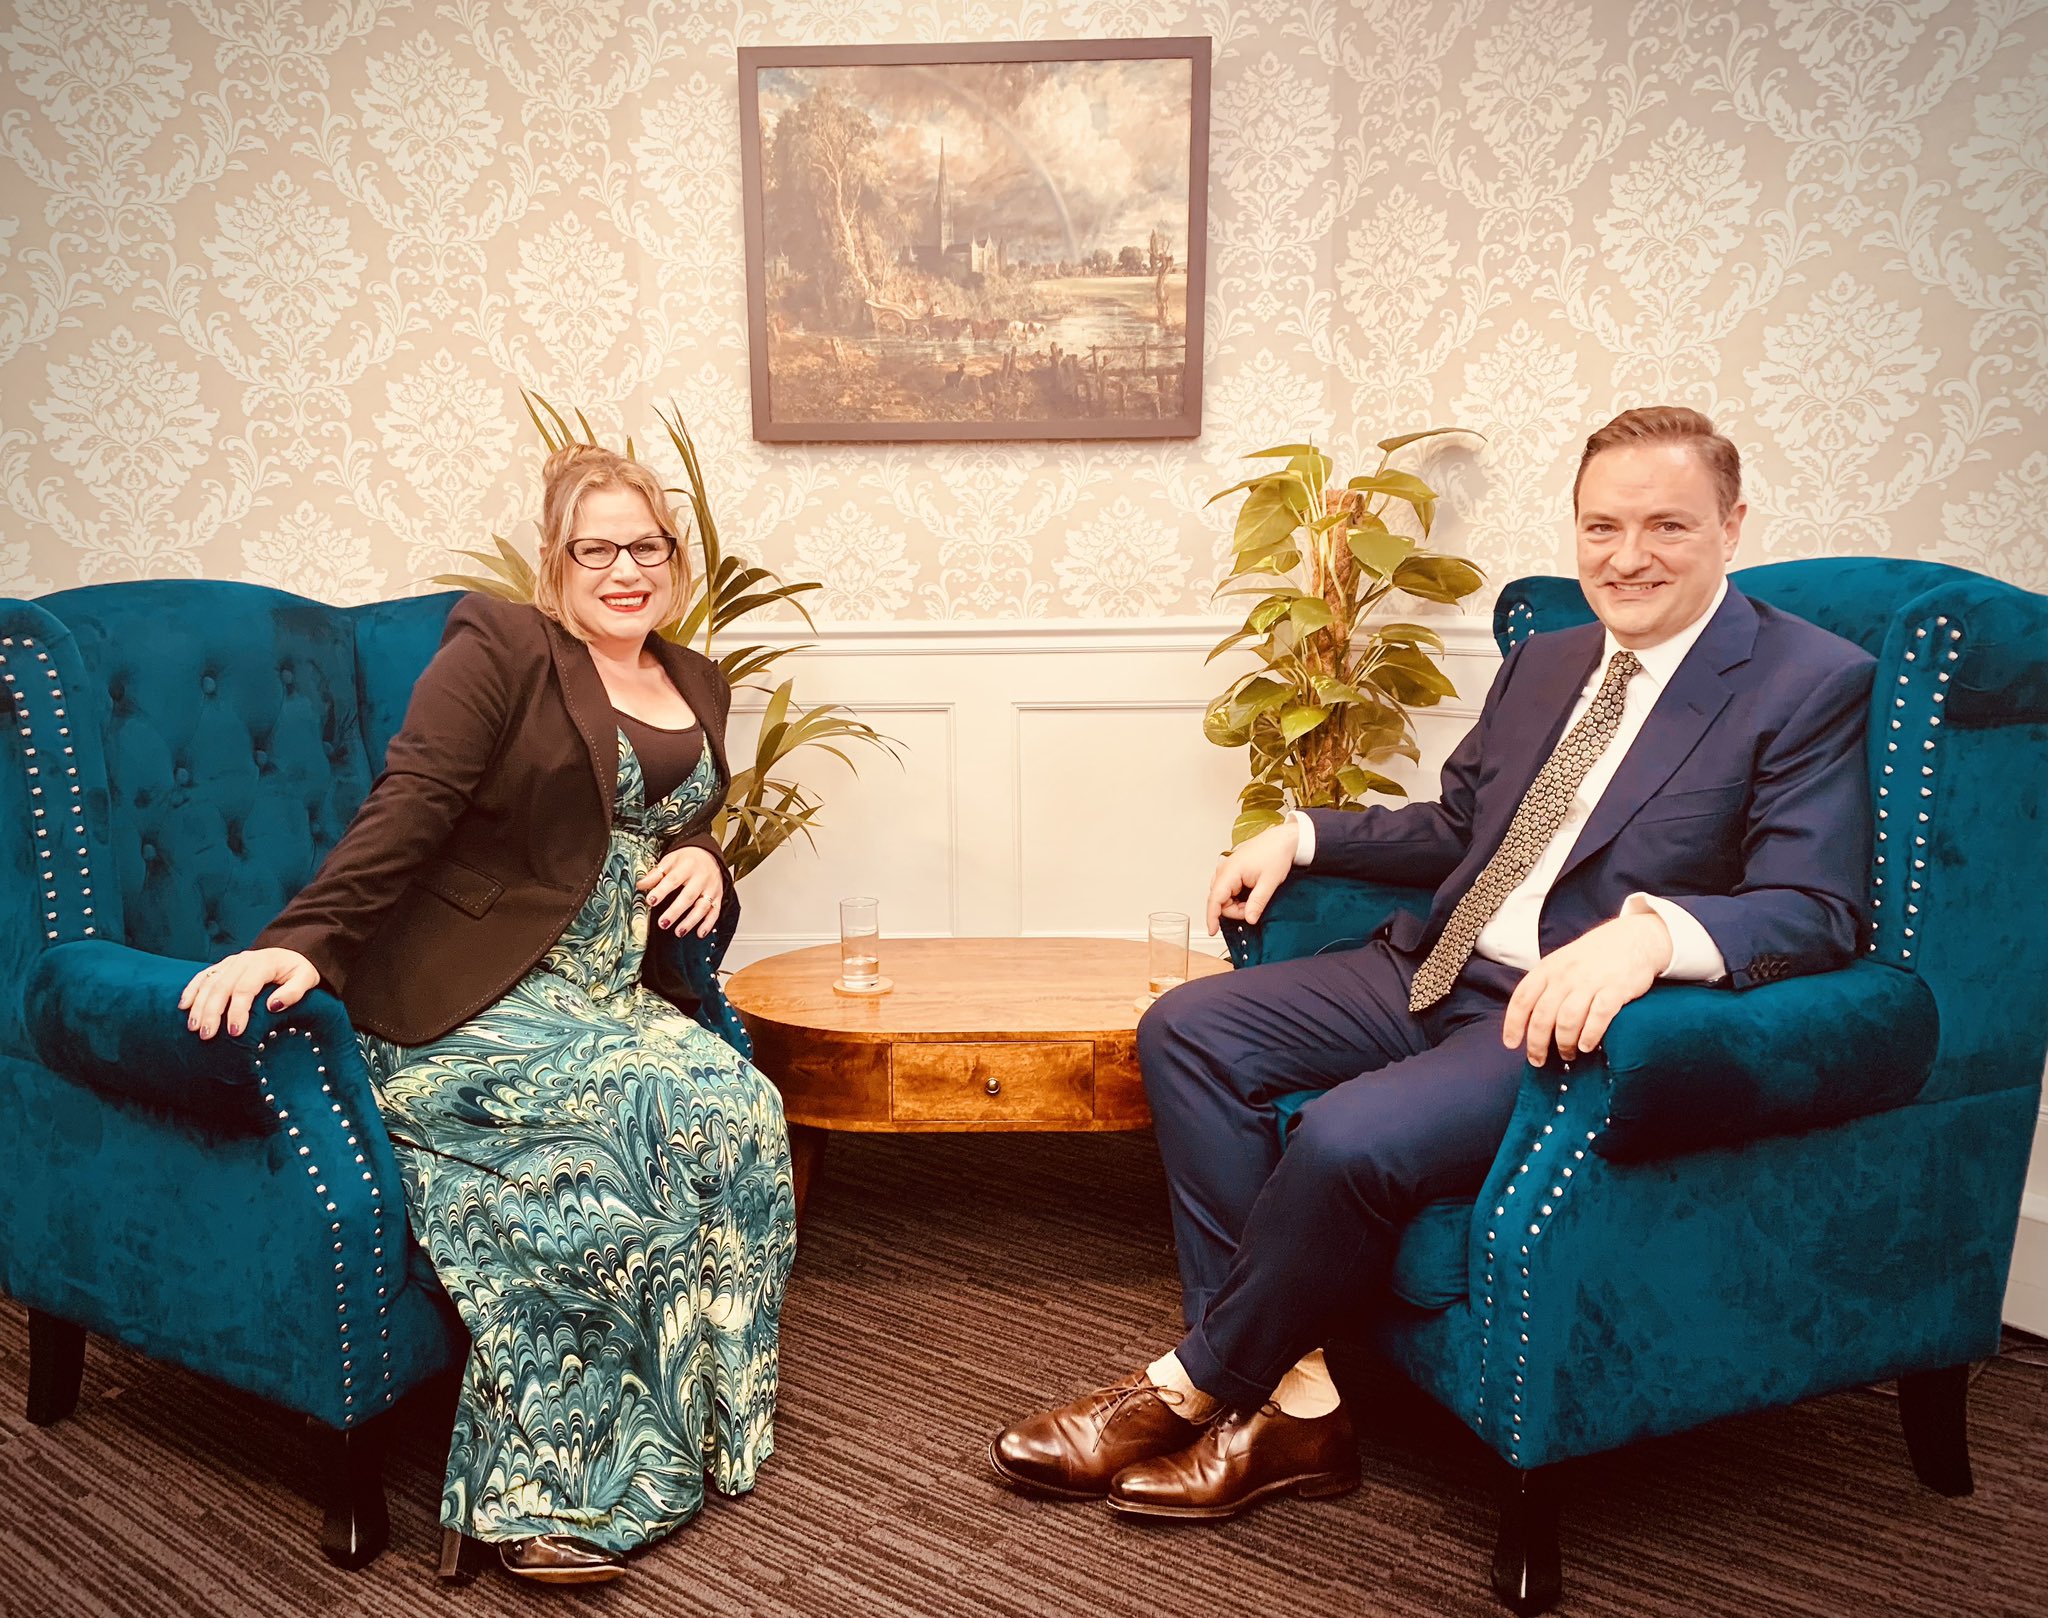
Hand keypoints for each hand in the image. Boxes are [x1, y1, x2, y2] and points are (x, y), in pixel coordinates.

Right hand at [179, 948, 319, 1039]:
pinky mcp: (222, 966)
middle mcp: (243, 960)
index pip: (245, 988)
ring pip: (208, 983)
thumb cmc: (298, 971)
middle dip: (212, 1012)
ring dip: (198, 1005)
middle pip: (222, 987)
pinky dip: (191, 990)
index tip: (235, 1032)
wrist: (291, 953)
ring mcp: (230, 962)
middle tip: (207, 1035)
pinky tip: (184, 1006)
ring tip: (193, 1028)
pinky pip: (203, 976)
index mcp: (263, 963)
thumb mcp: (306, 979)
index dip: (238, 1011)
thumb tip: (274, 1005)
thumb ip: (294, 992)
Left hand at [638, 846, 723, 937]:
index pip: (673, 880)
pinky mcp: (718, 897)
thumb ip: (656, 874)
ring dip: (691, 921)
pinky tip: (699, 933)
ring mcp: (711, 888)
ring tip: (678, 932)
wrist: (709, 854)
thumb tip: (640, 885)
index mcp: (687, 866)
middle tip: (663, 923)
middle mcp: (701, 878)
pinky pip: (715, 912)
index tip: (650, 901)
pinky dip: (708, 924)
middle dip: (675, 911)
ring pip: (702, 907)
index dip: (661, 891)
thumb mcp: (670, 860)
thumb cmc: (687, 859)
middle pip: (688, 896)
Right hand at [1205, 819, 1300, 934]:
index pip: (1215, 899)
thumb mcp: (1269, 882)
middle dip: (1235, 910)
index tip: (1212, 931)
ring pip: (1224, 896)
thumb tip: (1249, 919)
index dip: (1212, 917)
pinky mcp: (1232, 870)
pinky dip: (1238, 896)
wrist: (1283, 840)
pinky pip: (1229, 889)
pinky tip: (1250, 893)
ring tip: (1254, 898)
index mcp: (1230, 871)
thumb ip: (1257, 903)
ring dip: (1237, 903)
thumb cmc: (1276, 854)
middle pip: (1220, 900)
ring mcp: (1227, 869)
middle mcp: (1224, 869)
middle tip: (1253, 909)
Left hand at [1502, 911, 1671, 1065]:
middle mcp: (1565, 976)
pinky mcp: (1615, 989)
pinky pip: (1598, 1016)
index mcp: (1548, 969)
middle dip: (1537, 1043)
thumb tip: (1529, 1019)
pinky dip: (1590, 1035)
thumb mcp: (1562, 962)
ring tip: (1567, 1054)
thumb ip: (1546, 985)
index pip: (1522, 999)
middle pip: (1542, 1016)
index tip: (1511, 1044)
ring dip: (1564, 1043)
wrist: (1634, 938)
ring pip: (1567, 1020)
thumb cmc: (1594, 956)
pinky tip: (1586, 1046)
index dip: (1513, 1024)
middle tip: (1539, 1060)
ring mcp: (1590, 982)